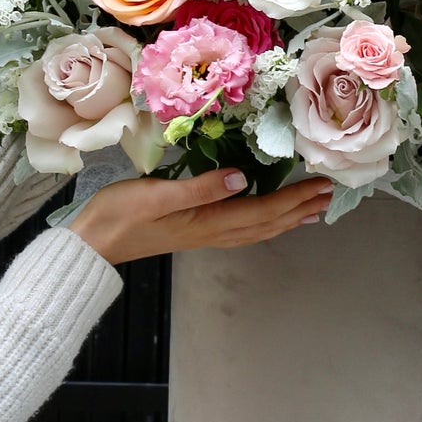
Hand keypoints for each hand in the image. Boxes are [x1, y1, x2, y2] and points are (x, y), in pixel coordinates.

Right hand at [68, 170, 333, 265]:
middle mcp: (213, 232)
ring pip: (258, 229)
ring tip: (313, 210)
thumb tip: (241, 179)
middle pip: (267, 223)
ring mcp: (204, 234)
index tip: (322, 187)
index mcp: (208, 221)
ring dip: (287, 218)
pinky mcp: (194, 231)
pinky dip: (264, 222)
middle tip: (330, 195)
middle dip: (300, 208)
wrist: (92, 243)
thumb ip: (199, 187)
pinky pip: (242, 229)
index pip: (263, 210)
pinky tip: (267, 217)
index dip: (294, 199)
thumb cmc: (120, 214)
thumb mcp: (157, 195)